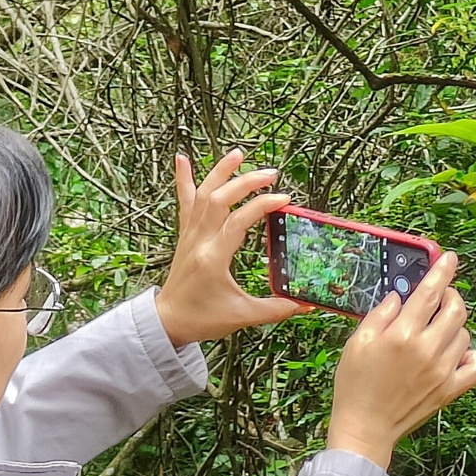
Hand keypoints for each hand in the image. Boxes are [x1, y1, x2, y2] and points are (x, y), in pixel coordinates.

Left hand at [155, 149, 311, 348]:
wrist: (168, 322)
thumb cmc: (203, 319)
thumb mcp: (242, 316)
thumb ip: (276, 308)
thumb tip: (307, 304)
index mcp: (213, 258)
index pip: (238, 222)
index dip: (262, 206)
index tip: (284, 199)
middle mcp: (199, 241)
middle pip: (219, 200)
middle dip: (246, 182)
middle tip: (271, 174)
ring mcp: (190, 235)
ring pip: (202, 195)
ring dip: (220, 172)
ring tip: (239, 153)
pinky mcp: (186, 235)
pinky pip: (185, 202)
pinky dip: (184, 179)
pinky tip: (182, 158)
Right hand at [326, 253, 475, 468]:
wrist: (365, 428)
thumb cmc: (356, 385)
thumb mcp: (357, 342)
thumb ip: (381, 314)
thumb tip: (400, 296)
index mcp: (402, 335)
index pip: (431, 293)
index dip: (442, 271)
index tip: (450, 259)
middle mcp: (427, 350)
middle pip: (456, 310)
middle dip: (450, 296)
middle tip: (439, 299)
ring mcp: (442, 371)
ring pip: (465, 334)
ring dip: (454, 326)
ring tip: (435, 332)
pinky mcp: (450, 390)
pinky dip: (471, 355)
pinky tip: (456, 354)